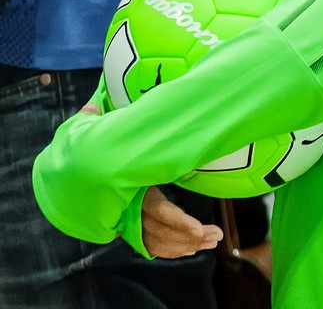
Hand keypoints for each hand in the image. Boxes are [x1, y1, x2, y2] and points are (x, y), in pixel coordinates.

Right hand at [77, 106, 222, 258]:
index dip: (178, 222)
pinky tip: (193, 247)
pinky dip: (173, 249)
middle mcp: (131, 212)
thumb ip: (95, 124)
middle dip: (191, 237)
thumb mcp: (92, 140)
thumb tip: (92, 105)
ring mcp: (131, 223)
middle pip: (163, 232)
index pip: (157, 211)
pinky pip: (154, 245)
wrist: (74, 181)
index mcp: (130, 191)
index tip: (198, 229)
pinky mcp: (132, 229)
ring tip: (213, 239)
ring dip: (187, 244)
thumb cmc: (90, 157)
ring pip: (161, 242)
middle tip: (216, 236)